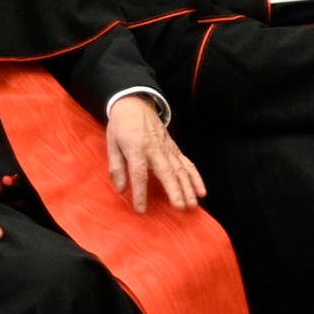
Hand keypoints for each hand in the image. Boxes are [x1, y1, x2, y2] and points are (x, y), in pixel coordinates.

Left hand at [104, 95, 204, 213]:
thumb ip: (116, 167)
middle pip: (166, 172)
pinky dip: (196, 177)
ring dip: (188, 187)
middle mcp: (154, 149)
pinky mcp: (174, 148)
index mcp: (136, 148)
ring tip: (193, 203)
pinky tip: (202, 190)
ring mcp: (167, 148)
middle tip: (181, 207)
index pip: (139, 173)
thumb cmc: (121, 126)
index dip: (140, 192)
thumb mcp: (111, 144)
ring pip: (180, 169)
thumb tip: (121, 189)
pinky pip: (187, 163)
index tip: (141, 209)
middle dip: (175, 190)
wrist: (135, 104)